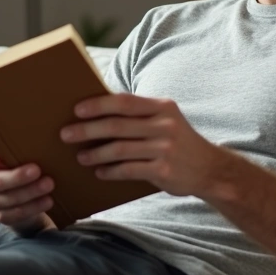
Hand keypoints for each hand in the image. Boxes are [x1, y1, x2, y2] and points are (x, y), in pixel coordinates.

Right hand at [0, 117, 55, 233]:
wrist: (24, 191)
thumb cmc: (13, 161)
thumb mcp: (3, 144)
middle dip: (18, 177)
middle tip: (38, 169)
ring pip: (8, 200)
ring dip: (30, 192)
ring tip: (49, 184)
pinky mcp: (3, 216)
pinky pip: (15, 214)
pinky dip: (33, 208)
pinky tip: (47, 200)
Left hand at [61, 94, 230, 196]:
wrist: (210, 169)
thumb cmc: (178, 142)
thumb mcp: (165, 120)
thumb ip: (139, 115)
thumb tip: (97, 113)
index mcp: (162, 107)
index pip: (125, 102)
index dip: (98, 105)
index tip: (76, 109)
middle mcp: (165, 125)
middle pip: (117, 126)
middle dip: (87, 130)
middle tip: (66, 134)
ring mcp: (165, 149)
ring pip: (120, 150)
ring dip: (95, 154)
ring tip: (80, 157)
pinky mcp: (163, 171)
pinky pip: (129, 170)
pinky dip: (111, 171)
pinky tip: (99, 172)